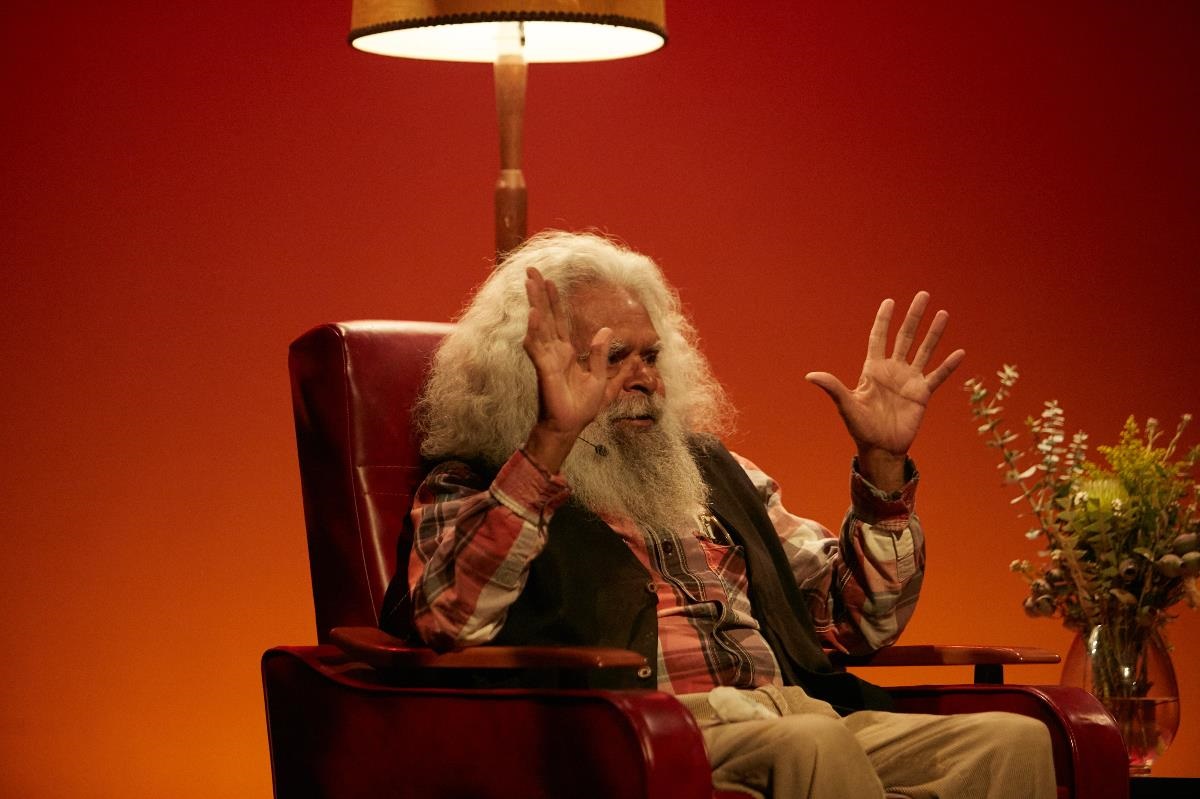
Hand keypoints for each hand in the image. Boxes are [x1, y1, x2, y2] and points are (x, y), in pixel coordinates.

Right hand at [521, 268, 630, 471]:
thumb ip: (602, 355)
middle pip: (546, 316)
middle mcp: (554, 351)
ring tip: (529, 282)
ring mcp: (547, 358)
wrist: (570, 428)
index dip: (555, 300)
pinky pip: (537, 347)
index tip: (549, 280)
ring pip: (539, 325)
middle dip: (539, 293)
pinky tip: (532, 314)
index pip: (560, 320)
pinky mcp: (544, 369)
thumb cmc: (582, 408)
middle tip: (531, 270)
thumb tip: (607, 330)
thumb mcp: (602, 379)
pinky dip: (535, 330)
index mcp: (567, 352)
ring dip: (534, 303)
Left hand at [805, 292, 964, 489]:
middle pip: (905, 337)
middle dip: (913, 316)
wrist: (880, 448)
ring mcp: (909, 380)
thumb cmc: (861, 427)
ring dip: (934, 333)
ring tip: (943, 313)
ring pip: (924, 351)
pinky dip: (949, 366)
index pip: (879, 337)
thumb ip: (833, 388)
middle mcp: (893, 370)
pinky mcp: (922, 394)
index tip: (890, 301)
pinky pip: (938, 376)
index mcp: (873, 369)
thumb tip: (810, 376)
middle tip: (923, 295)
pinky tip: (960, 352)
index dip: (883, 320)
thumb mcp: (847, 405)